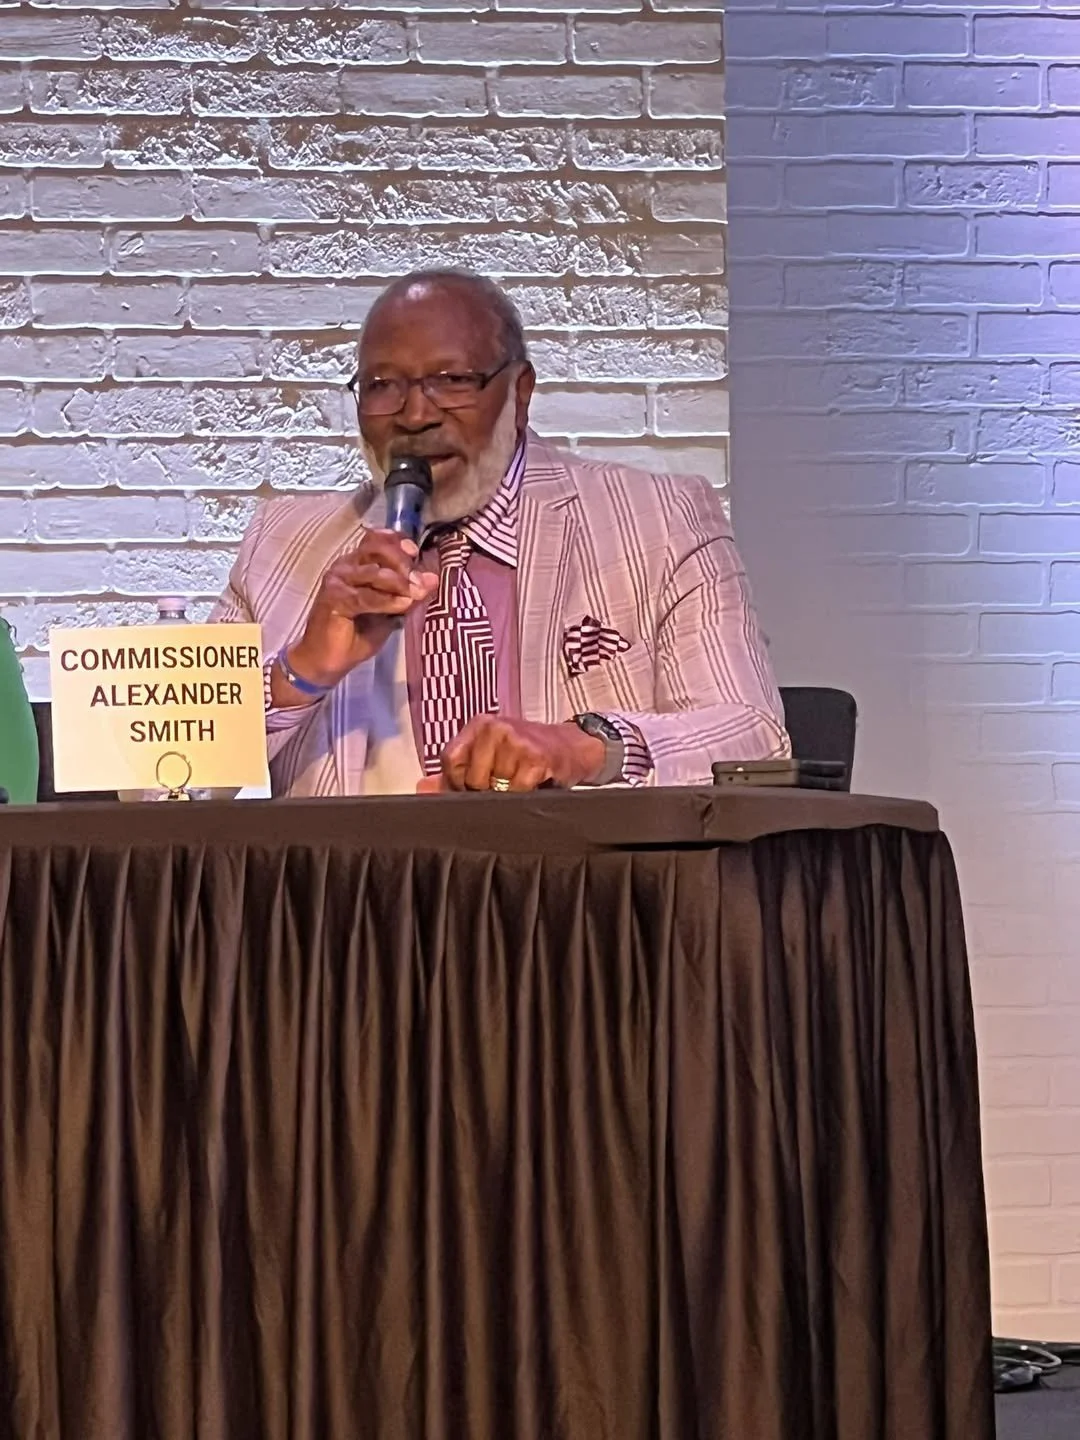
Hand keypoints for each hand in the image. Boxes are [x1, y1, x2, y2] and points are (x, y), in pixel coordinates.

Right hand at [286, 529, 436, 690]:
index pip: (376, 539)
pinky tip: (403, 605)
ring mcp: (338, 580)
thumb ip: (407, 593)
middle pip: (376, 549)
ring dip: (399, 583)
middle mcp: (345, 565)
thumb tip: (432, 579)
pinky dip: (387, 600)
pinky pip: (366, 596)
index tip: (414, 551)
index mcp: (357, 563)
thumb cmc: (358, 633)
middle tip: (419, 581)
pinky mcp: (334, 599)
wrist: (329, 659)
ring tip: (416, 595)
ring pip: (374, 572)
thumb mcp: (389, 610)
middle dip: (402, 562)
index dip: (397, 541)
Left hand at [438, 716, 605, 792]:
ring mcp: (516, 741)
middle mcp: (495, 727)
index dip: (459, 783)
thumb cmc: (526, 754)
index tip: (475, 788)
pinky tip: (534, 784)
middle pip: (472, 779)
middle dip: (485, 792)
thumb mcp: (489, 756)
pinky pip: (517, 792)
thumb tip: (420, 787)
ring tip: (521, 781)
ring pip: (494, 788)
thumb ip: (454, 774)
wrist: (573, 747)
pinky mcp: (536, 758)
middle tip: (505, 783)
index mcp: (479, 725)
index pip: (450, 761)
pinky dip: (524, 795)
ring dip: (508, 794)